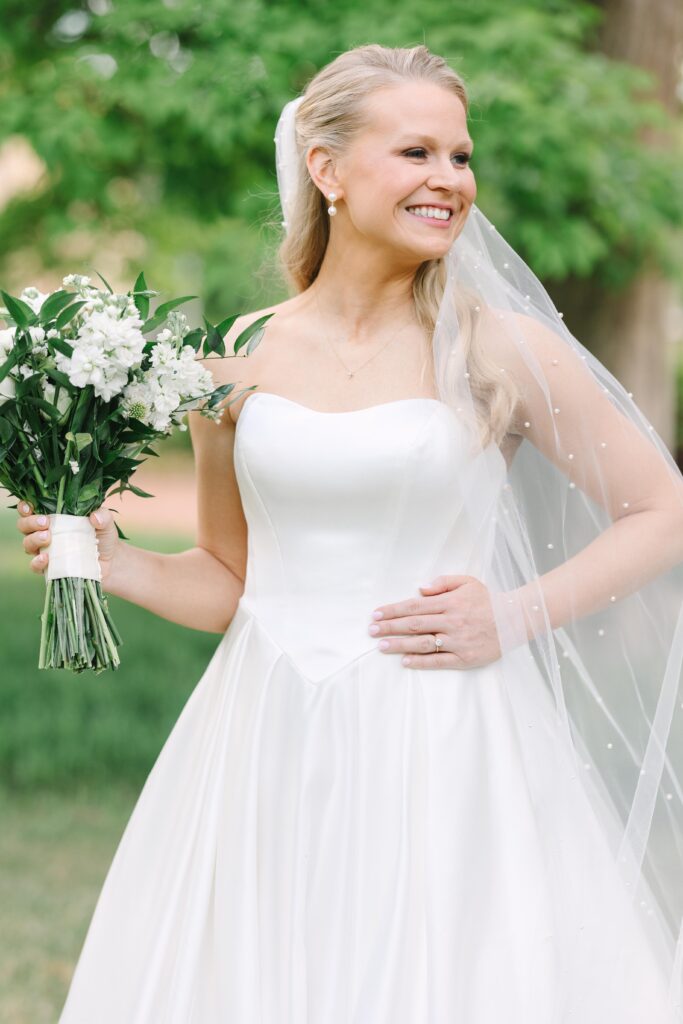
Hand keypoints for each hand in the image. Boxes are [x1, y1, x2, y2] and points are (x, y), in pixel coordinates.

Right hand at [16, 501, 120, 583]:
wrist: (111, 562)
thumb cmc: (103, 536)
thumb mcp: (106, 522)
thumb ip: (102, 515)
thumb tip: (94, 517)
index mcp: (53, 517)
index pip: (30, 509)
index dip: (24, 507)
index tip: (29, 507)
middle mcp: (44, 532)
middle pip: (24, 526)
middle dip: (30, 522)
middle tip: (46, 522)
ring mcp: (45, 551)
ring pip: (27, 544)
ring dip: (33, 539)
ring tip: (47, 537)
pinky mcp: (50, 568)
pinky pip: (35, 566)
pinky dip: (36, 562)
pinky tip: (46, 558)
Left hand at [368, 574, 501, 669]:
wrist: (515, 619)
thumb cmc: (488, 600)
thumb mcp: (467, 582)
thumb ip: (443, 583)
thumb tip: (419, 589)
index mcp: (450, 602)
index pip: (415, 606)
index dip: (393, 610)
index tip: (376, 614)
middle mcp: (452, 621)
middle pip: (414, 624)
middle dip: (390, 627)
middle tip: (371, 631)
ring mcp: (458, 641)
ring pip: (423, 643)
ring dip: (399, 645)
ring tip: (381, 646)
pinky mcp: (466, 658)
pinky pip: (439, 661)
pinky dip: (421, 662)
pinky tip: (405, 661)